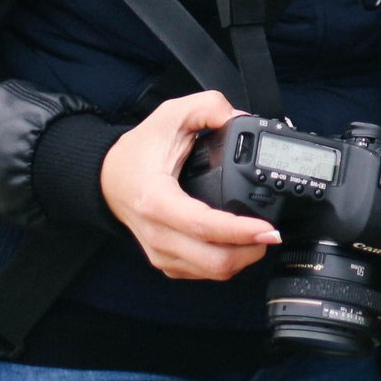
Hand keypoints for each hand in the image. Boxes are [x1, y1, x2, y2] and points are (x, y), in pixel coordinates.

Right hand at [100, 91, 282, 280]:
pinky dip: (226, 263)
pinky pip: (201, 273)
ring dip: (241, 259)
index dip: (240, 231)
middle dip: (250, 251)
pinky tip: (238, 245)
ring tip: (260, 238)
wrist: (108, 178)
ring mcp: (160, 252)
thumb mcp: (171, 115)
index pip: (204, 226)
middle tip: (272, 233)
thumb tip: (238, 117)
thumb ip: (207, 107)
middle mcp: (157, 233)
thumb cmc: (139, 150)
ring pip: (210, 271)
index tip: (267, 228)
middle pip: (212, 261)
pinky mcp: (165, 261)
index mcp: (157, 200)